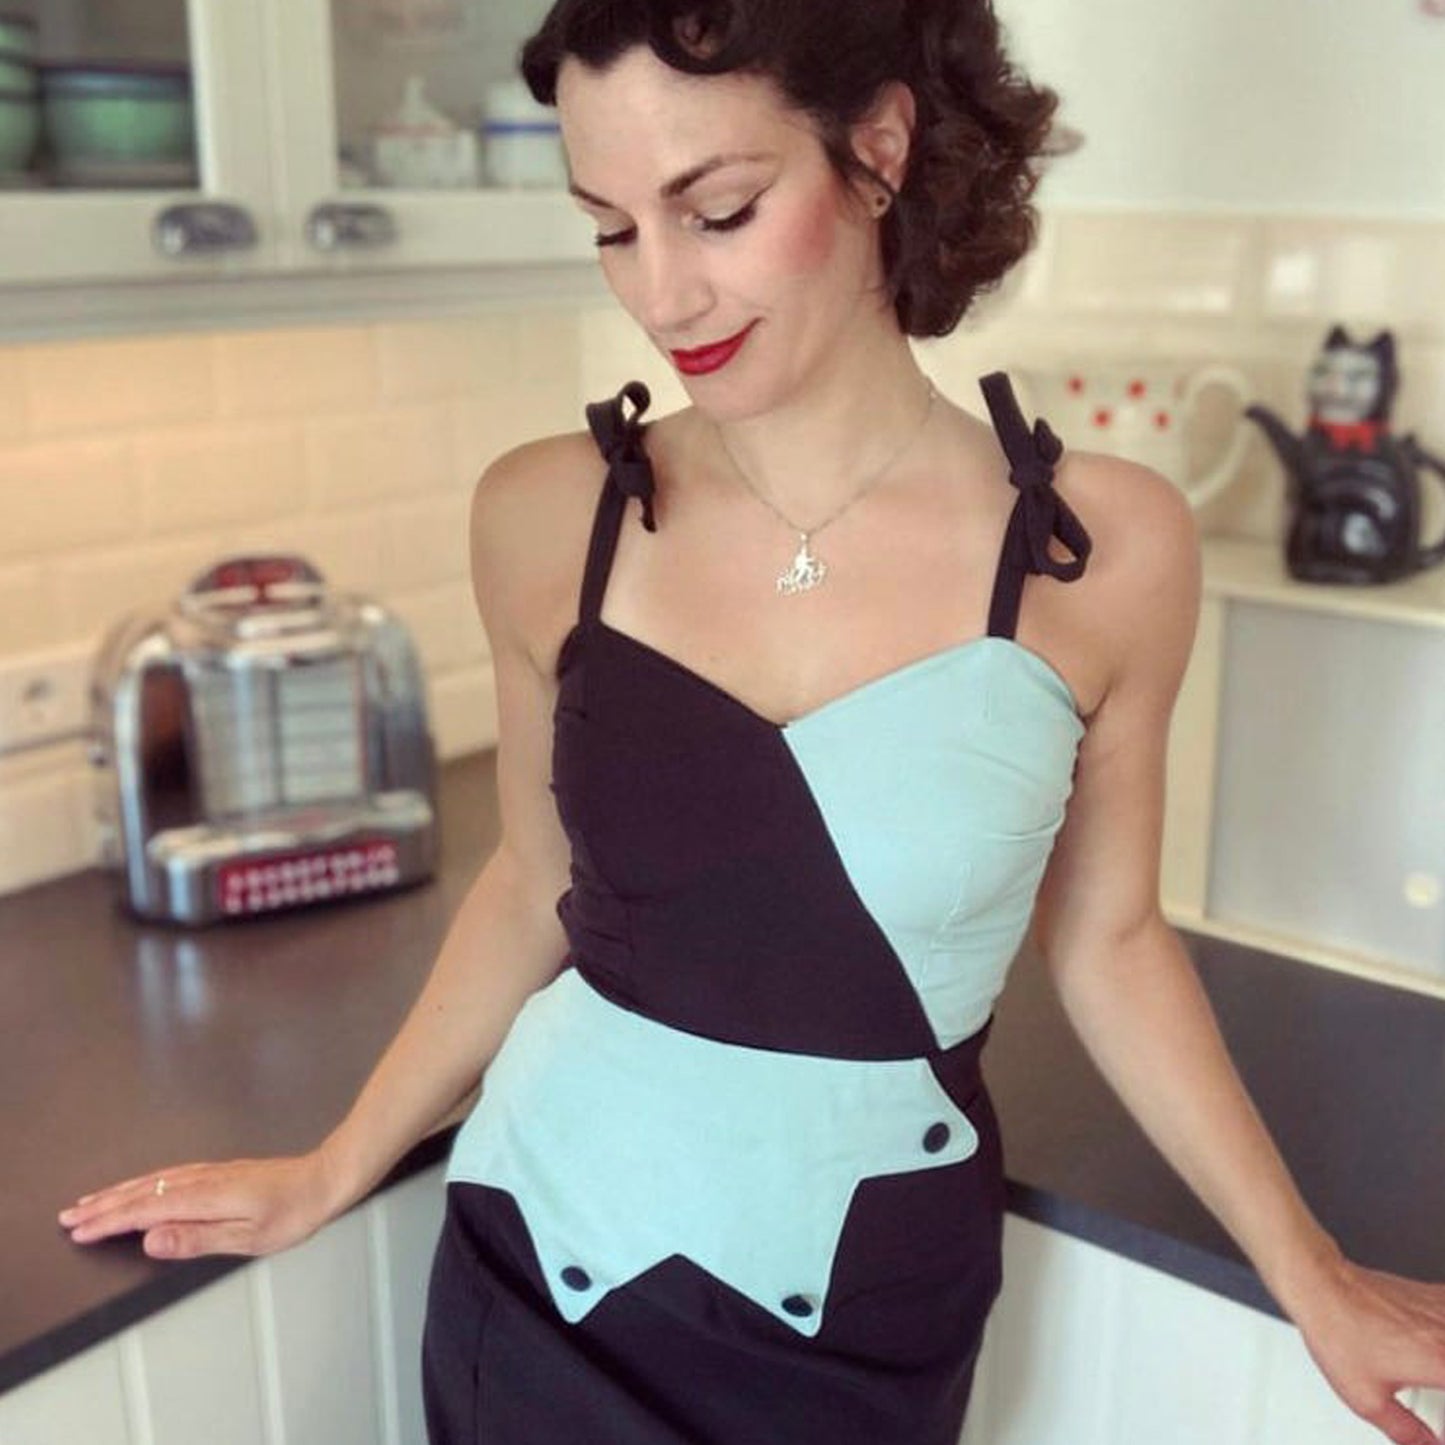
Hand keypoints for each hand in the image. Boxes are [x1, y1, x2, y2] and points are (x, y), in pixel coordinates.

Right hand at [57, 1151, 343, 1260]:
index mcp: (205, 1197)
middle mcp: (203, 1179)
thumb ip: (196, 1239)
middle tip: (69, 1216)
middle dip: (104, 1204)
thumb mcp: (248, 1237)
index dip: (109, 1221)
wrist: (325, 1179)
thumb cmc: (292, 1213)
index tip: (79, 1230)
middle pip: (143, 1191)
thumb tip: (149, 1239)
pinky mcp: (220, 1171)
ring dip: (120, 1191)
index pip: (145, 1210)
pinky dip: (145, 1182)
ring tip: (92, 1202)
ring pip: (154, 1181)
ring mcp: (212, 1172)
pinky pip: (169, 1175)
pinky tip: (140, 1187)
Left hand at [1293, 1254, 1444, 1444]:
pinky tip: (1437, 1346)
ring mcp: (1444, 1309)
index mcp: (1442, 1363)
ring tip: (1433, 1372)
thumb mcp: (1368, 1400)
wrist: (1319, 1285)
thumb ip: (1408, 1433)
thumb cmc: (1338, 1331)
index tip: (1441, 1427)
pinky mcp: (1436, 1294)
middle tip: (1434, 1386)